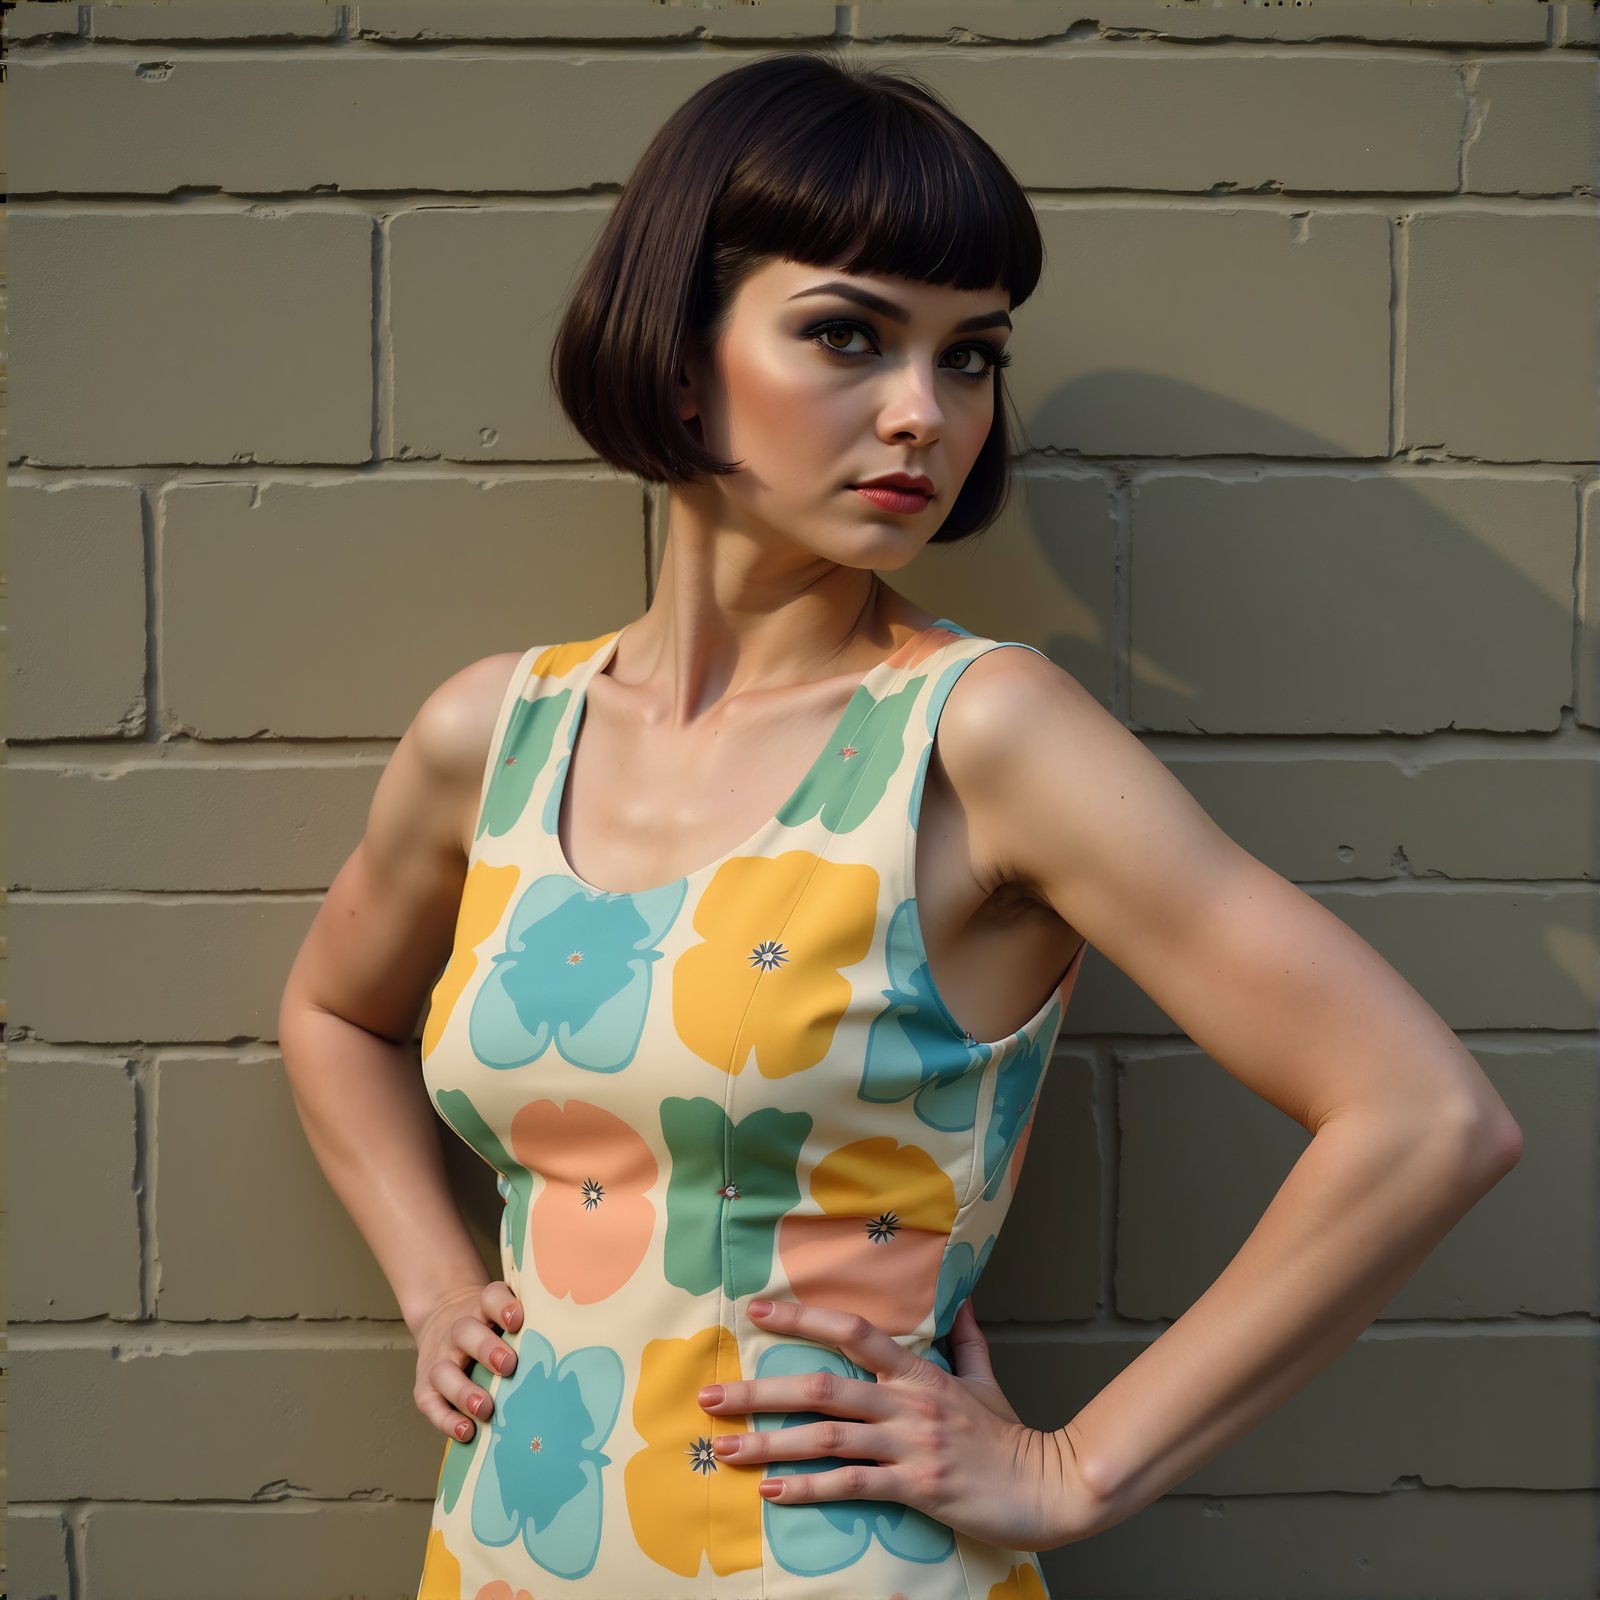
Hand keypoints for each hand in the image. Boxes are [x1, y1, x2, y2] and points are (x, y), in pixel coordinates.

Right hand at [408, 1279, 523, 1444]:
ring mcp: (439, 1358)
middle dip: (487, 1349)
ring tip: (485, 1409)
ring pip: (444, 1371)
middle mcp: (457, 1329)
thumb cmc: (490, 1325)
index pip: (491, 1297)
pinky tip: (466, 1432)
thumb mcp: (505, 1312)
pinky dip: (446, 1420)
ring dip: (464, 1391)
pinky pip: (430, 1404)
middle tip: (508, 1366)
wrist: (442, 1318)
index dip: (503, 1306)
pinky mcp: (425, 1387)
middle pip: (466, 1332)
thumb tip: (570, 1341)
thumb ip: (532, 1321)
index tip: (517, 1319)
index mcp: (482, 1307)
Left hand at [697, 1296, 1089, 1552]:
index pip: (853, 1329)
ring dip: (769, 1442)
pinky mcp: (916, 1488)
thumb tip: (959, 1296)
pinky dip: (809, 1488)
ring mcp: (910, 1445)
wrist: (1048, 1487)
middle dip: (759, 1391)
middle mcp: (906, 1402)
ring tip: (724, 1449)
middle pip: (821, 1386)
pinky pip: (853, 1485)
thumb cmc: (1010, 1436)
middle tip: (709, 1396)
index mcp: (918, 1371)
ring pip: (827, 1436)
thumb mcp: (984, 1378)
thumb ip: (963, 1338)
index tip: (756, 1311)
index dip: (803, 1317)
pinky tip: (773, 1491)